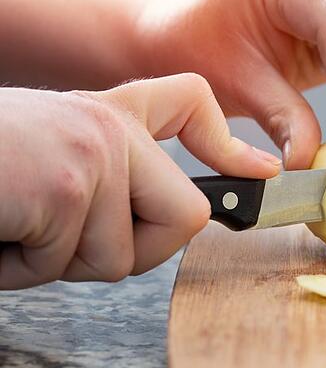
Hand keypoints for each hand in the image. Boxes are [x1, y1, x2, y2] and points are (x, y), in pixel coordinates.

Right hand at [0, 73, 279, 288]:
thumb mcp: (61, 164)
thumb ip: (122, 177)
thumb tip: (199, 216)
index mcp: (112, 114)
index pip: (190, 100)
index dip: (227, 141)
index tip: (258, 172)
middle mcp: (111, 124)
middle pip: (187, 218)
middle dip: (132, 251)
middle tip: (67, 234)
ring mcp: (94, 151)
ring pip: (124, 256)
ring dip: (63, 262)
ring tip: (19, 223)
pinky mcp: (66, 185)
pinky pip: (74, 262)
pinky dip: (25, 267)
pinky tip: (3, 226)